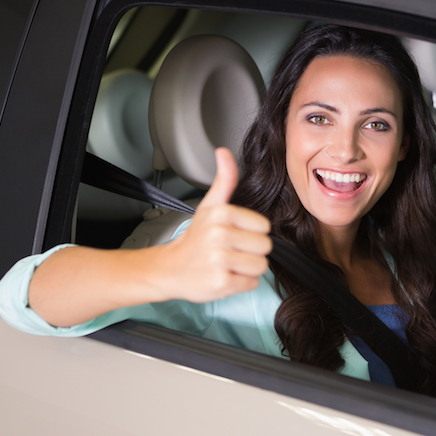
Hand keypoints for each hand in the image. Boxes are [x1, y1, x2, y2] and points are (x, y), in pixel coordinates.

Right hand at [153, 147, 271, 302]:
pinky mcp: (221, 282)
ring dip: (247, 269)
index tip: (234, 235)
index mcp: (222, 213)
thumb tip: (224, 152)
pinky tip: (224, 276)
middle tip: (230, 252)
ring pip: (261, 266)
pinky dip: (240, 284)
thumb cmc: (195, 238)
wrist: (169, 268)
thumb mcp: (209, 206)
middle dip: (251, 252)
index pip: (264, 227)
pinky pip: (250, 283)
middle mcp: (220, 235)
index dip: (252, 233)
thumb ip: (224, 180)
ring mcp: (220, 260)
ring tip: (228, 264)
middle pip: (265, 247)